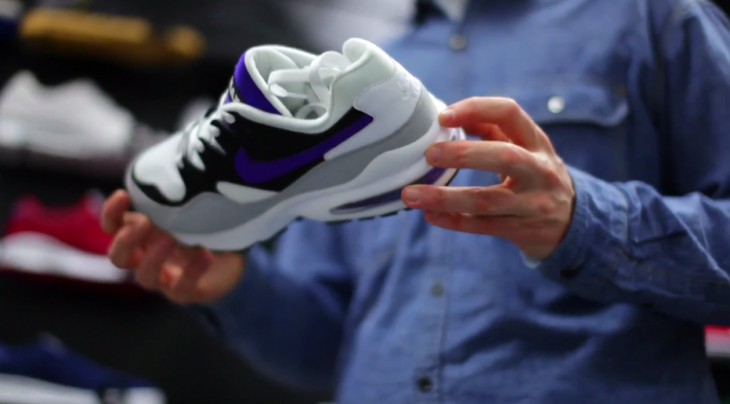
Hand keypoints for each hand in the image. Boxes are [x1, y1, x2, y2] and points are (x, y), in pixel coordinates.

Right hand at [102, 190, 245, 302]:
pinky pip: (182, 289)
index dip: (111, 214)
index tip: (123, 195)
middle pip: (118, 258)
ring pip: (144, 277)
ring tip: (172, 239)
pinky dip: (191, 272)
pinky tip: (205, 255)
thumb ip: (177, 196)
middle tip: (145, 222)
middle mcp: (147, 259)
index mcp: (142, 237)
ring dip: (154, 258)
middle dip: (126, 240)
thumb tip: (178, 169)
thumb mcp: (189, 208)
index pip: (113, 227)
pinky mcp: (187, 293)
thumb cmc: (204, 227)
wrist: (234, 256)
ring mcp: (165, 279)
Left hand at [401, 97, 575, 259]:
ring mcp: (533, 204)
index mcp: (537, 141)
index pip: (510, 113)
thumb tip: (449, 115)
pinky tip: (429, 215)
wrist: (571, 222)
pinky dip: (452, 220)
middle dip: (463, 154)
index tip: (443, 116)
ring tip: (411, 194)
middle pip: (504, 157)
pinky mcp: (521, 230)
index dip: (476, 109)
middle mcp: (540, 170)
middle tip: (429, 154)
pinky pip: (482, 226)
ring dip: (445, 197)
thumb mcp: (526, 148)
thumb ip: (493, 129)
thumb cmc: (535, 174)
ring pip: (487, 201)